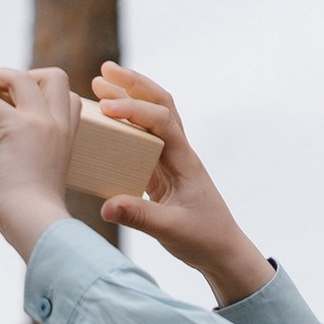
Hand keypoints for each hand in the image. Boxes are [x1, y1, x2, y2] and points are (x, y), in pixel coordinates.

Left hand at [0, 61, 80, 258]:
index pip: (68, 100)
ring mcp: (39, 124)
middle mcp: (56, 127)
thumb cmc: (21, 213)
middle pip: (54, 77)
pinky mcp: (15, 128)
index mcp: (63, 139)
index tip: (12, 92)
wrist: (32, 224)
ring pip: (23, 77)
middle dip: (24, 72)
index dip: (44, 90)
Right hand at [90, 67, 269, 303]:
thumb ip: (138, 217)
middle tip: (104, 71)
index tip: (107, 108)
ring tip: (100, 84)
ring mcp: (170, 161)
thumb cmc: (203, 239)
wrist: (223, 251)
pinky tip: (106, 119)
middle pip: (160, 105)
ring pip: (151, 118)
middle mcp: (179, 153)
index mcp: (185, 161)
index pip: (163, 121)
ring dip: (128, 98)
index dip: (135, 110)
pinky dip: (125, 123)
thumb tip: (105, 206)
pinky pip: (142, 139)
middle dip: (133, 85)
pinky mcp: (161, 172)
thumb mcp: (170, 231)